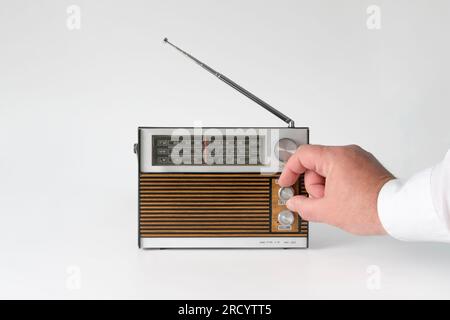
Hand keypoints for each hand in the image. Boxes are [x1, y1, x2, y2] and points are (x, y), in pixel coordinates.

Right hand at [278, 144, 394, 234]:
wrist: (398, 211)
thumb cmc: (370, 207)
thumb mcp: (327, 211)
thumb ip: (303, 206)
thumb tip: (294, 203)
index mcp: (336, 157)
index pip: (302, 155)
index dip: (290, 170)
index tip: (287, 182)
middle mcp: (348, 152)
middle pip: (315, 164)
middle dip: (314, 185)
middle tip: (322, 201)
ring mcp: (359, 158)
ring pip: (329, 169)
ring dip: (327, 186)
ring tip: (338, 202)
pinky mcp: (367, 166)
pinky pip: (343, 171)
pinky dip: (338, 184)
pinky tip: (345, 199)